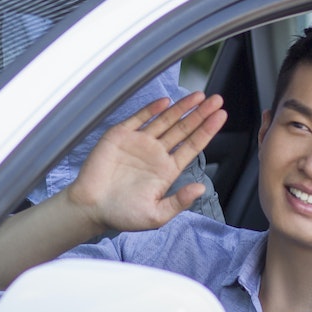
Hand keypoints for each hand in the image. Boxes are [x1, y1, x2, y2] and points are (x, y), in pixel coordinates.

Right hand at [64, 93, 226, 233]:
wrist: (90, 208)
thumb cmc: (122, 215)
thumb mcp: (156, 215)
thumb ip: (178, 202)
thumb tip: (201, 189)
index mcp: (167, 170)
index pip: (192, 146)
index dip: (207, 131)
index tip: (221, 116)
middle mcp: (156, 154)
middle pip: (183, 129)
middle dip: (200, 114)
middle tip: (217, 100)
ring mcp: (139, 143)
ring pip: (165, 120)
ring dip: (181, 108)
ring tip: (199, 96)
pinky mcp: (120, 136)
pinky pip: (139, 119)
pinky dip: (151, 109)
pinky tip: (165, 102)